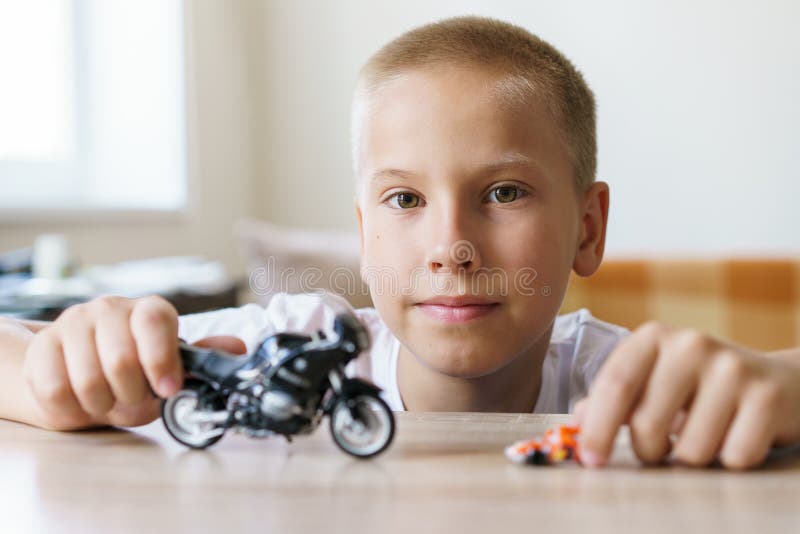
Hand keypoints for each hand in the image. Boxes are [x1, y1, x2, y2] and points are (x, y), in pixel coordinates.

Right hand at [22, 295, 244, 430]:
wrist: (79, 377)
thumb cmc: (134, 375)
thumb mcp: (171, 370)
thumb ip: (201, 360)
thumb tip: (237, 348)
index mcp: (150, 310)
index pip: (155, 321)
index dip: (162, 358)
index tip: (168, 389)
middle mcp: (111, 308)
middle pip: (121, 358)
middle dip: (132, 394)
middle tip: (135, 400)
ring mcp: (73, 322)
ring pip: (88, 378)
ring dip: (102, 405)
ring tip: (109, 401)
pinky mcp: (43, 346)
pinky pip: (55, 389)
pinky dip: (72, 409)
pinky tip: (82, 402)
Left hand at [575, 321, 799, 469]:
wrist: (780, 381)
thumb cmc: (700, 388)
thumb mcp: (654, 382)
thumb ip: (615, 398)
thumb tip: (579, 418)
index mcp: (653, 338)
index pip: (614, 384)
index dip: (597, 428)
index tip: (590, 460)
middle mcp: (691, 344)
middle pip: (646, 423)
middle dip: (647, 451)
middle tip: (659, 448)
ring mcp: (732, 367)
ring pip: (689, 449)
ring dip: (690, 458)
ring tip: (704, 435)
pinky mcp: (767, 395)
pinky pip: (733, 456)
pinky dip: (730, 460)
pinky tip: (736, 436)